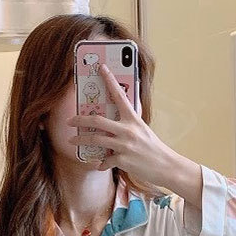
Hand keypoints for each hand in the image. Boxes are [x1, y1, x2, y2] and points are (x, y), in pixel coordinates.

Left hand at [66, 63, 175, 184]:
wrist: (166, 166)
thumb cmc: (154, 148)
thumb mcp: (143, 130)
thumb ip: (130, 123)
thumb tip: (117, 119)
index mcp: (133, 119)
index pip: (120, 95)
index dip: (110, 80)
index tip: (102, 68)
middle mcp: (127, 130)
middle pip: (98, 121)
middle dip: (80, 120)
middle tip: (70, 120)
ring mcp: (124, 145)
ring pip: (96, 140)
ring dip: (81, 141)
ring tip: (72, 141)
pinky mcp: (123, 160)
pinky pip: (105, 160)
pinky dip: (101, 163)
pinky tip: (100, 164)